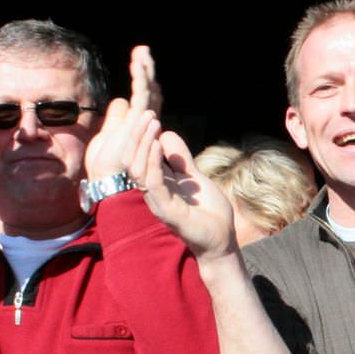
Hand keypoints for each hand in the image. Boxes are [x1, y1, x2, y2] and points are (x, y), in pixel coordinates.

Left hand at [84, 45, 158, 180]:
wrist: (109, 179)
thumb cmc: (107, 164)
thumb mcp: (107, 135)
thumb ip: (115, 118)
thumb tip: (120, 100)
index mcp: (137, 125)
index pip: (144, 99)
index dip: (143, 81)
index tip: (139, 64)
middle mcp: (144, 122)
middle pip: (149, 91)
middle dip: (146, 70)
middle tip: (143, 51)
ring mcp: (143, 121)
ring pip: (147, 89)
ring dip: (144, 68)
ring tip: (142, 50)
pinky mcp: (138, 121)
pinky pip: (141, 94)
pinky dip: (140, 77)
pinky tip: (138, 63)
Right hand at [135, 125, 238, 260]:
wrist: (222, 239)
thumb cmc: (209, 212)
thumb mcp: (195, 177)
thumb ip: (181, 160)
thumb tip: (166, 135)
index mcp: (157, 184)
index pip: (138, 158)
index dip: (141, 136)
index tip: (150, 116)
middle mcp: (153, 192)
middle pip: (132, 160)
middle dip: (137, 135)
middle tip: (147, 114)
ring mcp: (158, 201)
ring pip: (137, 170)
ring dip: (143, 144)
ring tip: (152, 124)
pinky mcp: (166, 210)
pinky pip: (152, 183)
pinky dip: (152, 162)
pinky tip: (157, 145)